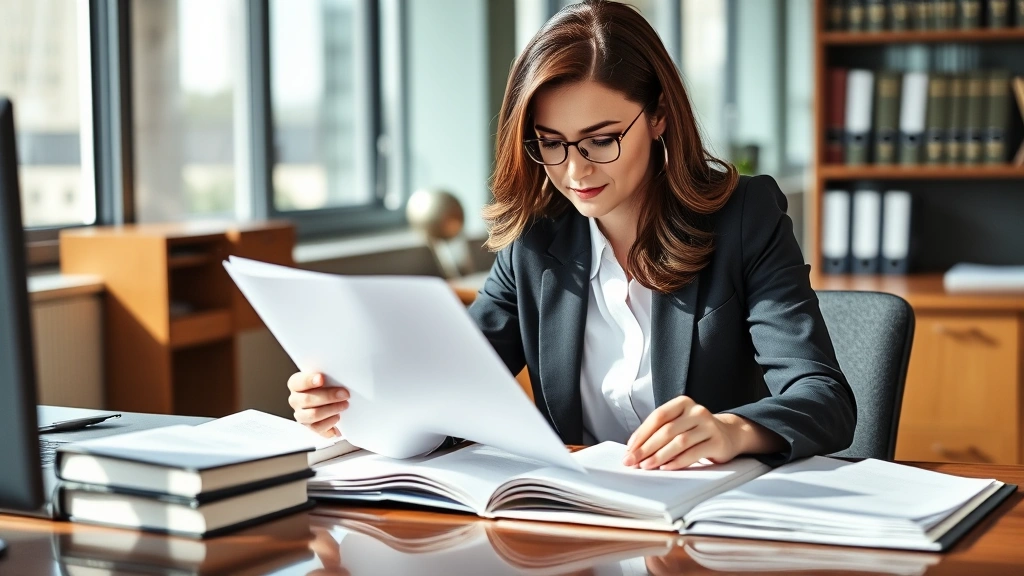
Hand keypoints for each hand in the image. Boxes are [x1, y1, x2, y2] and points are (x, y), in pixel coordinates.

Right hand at [287, 372, 349, 437]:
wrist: (331, 401)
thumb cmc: (327, 386)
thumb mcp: (326, 377)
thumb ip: (327, 375)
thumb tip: (339, 375)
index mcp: (295, 384)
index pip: (298, 382)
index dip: (309, 380)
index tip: (321, 378)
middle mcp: (295, 400)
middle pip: (307, 400)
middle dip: (328, 396)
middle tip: (344, 394)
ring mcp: (301, 415)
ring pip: (313, 415)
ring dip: (331, 409)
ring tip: (344, 405)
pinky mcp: (310, 426)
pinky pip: (318, 427)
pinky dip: (330, 422)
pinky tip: (338, 416)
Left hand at [623, 396, 781, 469]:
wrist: (729, 434)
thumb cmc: (695, 430)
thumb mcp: (679, 423)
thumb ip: (659, 431)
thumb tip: (634, 449)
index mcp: (683, 403)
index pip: (658, 416)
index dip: (642, 432)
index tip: (630, 448)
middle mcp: (697, 411)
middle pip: (667, 430)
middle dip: (646, 447)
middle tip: (633, 461)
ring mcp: (709, 426)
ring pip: (680, 442)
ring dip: (660, 455)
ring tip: (646, 466)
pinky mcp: (717, 442)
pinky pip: (694, 453)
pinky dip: (678, 462)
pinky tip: (666, 468)